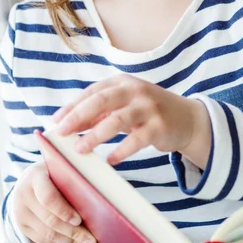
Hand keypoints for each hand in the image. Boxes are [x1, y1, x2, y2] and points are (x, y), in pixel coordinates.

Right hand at [13, 161, 96, 242]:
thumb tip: (99, 194)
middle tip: (92, 240)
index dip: (64, 211)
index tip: (79, 220)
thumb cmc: (53, 173)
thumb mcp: (60, 169)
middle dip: (74, 232)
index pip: (48, 198)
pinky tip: (73, 241)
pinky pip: (42, 239)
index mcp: (35, 176)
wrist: (29, 180)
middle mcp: (24, 194)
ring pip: (47, 233)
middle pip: (50, 219)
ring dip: (69, 240)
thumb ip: (73, 177)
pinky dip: (60, 242)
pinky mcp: (21, 226)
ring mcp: (20, 212)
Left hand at [52, 75, 210, 166]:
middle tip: (61, 132)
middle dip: (78, 116)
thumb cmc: (147, 112)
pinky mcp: (159, 126)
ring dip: (95, 135)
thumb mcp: (123, 106)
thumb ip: (98, 114)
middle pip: (101, 100)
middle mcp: (134, 90)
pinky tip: (110, 160)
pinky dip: (121, 150)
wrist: (187, 119)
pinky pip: (136, 140)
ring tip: (80, 149)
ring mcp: (148, 107)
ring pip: (117, 120)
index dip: (71, 106)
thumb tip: (66, 125)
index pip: (91, 92)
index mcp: (121, 82)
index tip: (55, 122)